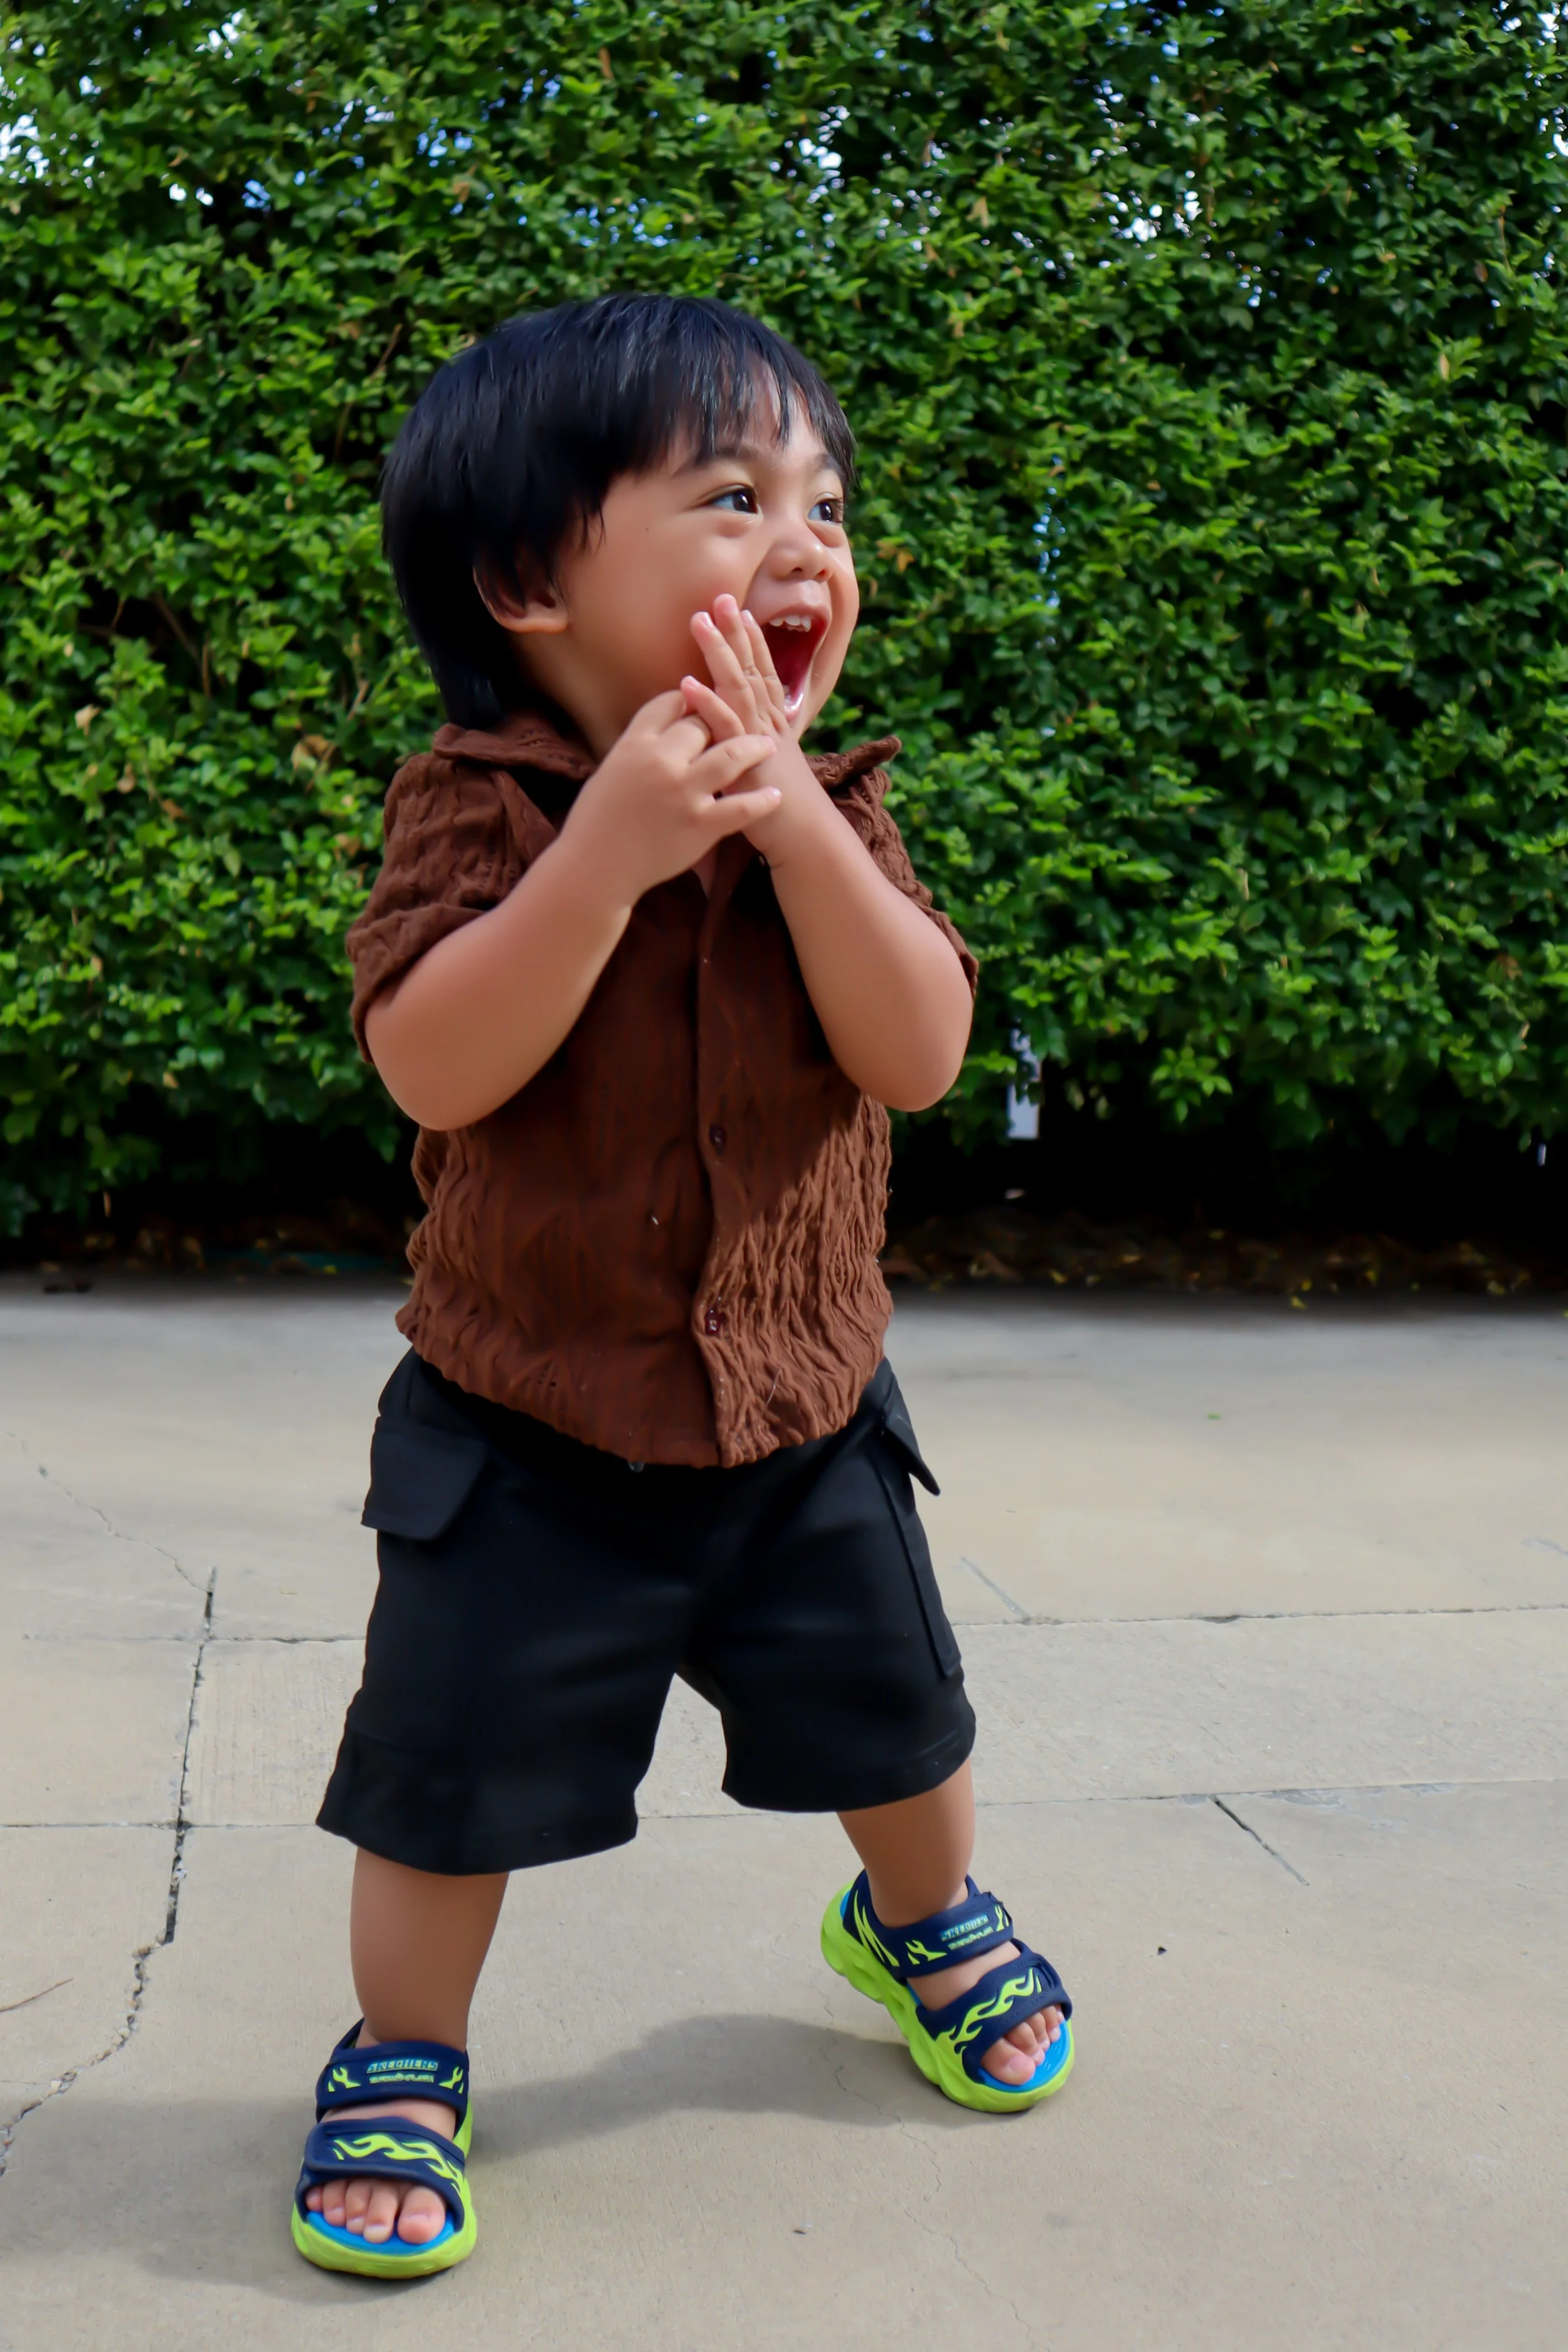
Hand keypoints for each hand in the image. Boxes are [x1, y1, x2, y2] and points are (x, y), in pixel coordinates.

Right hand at [559, 687, 779, 907]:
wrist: (595, 869)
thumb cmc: (597, 822)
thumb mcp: (610, 769)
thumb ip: (639, 746)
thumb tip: (666, 727)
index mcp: (634, 744)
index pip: (671, 704)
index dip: (690, 700)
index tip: (702, 706)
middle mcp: (661, 762)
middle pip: (702, 725)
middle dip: (718, 726)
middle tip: (736, 730)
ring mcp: (684, 793)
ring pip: (730, 756)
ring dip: (754, 748)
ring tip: (768, 747)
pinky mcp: (700, 825)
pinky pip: (742, 807)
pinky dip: (762, 800)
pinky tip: (774, 795)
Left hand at [683, 596, 825, 863]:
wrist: (803, 837)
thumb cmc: (784, 810)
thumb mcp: (768, 768)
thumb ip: (754, 747)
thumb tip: (742, 738)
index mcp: (772, 724)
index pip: (760, 674)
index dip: (750, 642)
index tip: (738, 612)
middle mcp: (768, 725)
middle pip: (750, 669)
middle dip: (735, 633)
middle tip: (718, 598)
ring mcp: (758, 741)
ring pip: (738, 688)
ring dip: (718, 654)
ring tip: (700, 624)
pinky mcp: (747, 762)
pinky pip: (725, 728)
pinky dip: (707, 704)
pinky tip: (688, 685)